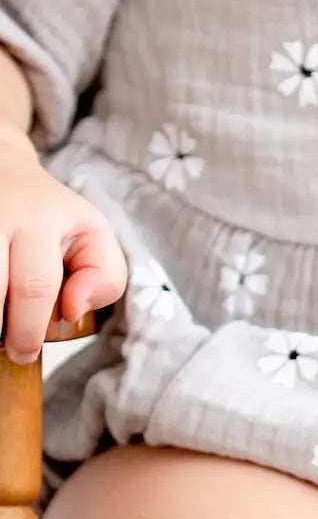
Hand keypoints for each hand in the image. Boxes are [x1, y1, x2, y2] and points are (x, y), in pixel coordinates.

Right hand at [0, 125, 127, 363]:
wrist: (1, 166)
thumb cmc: (52, 216)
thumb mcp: (94, 235)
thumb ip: (106, 278)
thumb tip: (74, 309)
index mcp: (40, 219)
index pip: (35, 285)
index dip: (28, 329)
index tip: (25, 352)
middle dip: (1, 328)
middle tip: (7, 349)